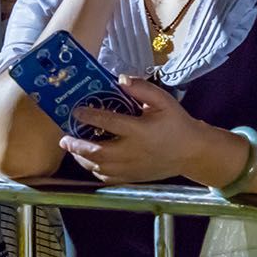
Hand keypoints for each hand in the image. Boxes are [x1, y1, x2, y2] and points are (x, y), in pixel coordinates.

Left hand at [60, 75, 215, 184]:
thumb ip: (142, 89)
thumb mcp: (163, 101)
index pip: (109, 123)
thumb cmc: (176, 124)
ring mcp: (131, 168)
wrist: (191, 152)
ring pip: (99, 167)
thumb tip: (120, 79)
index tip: (76, 111)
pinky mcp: (132, 177)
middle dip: (77, 146)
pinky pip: (107, 178)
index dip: (90, 116)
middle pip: (97, 152)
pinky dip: (94, 170)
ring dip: (82, 158)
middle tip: (64, 138)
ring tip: (72, 148)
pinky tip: (89, 161)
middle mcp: (132, 152)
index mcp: (139, 131)